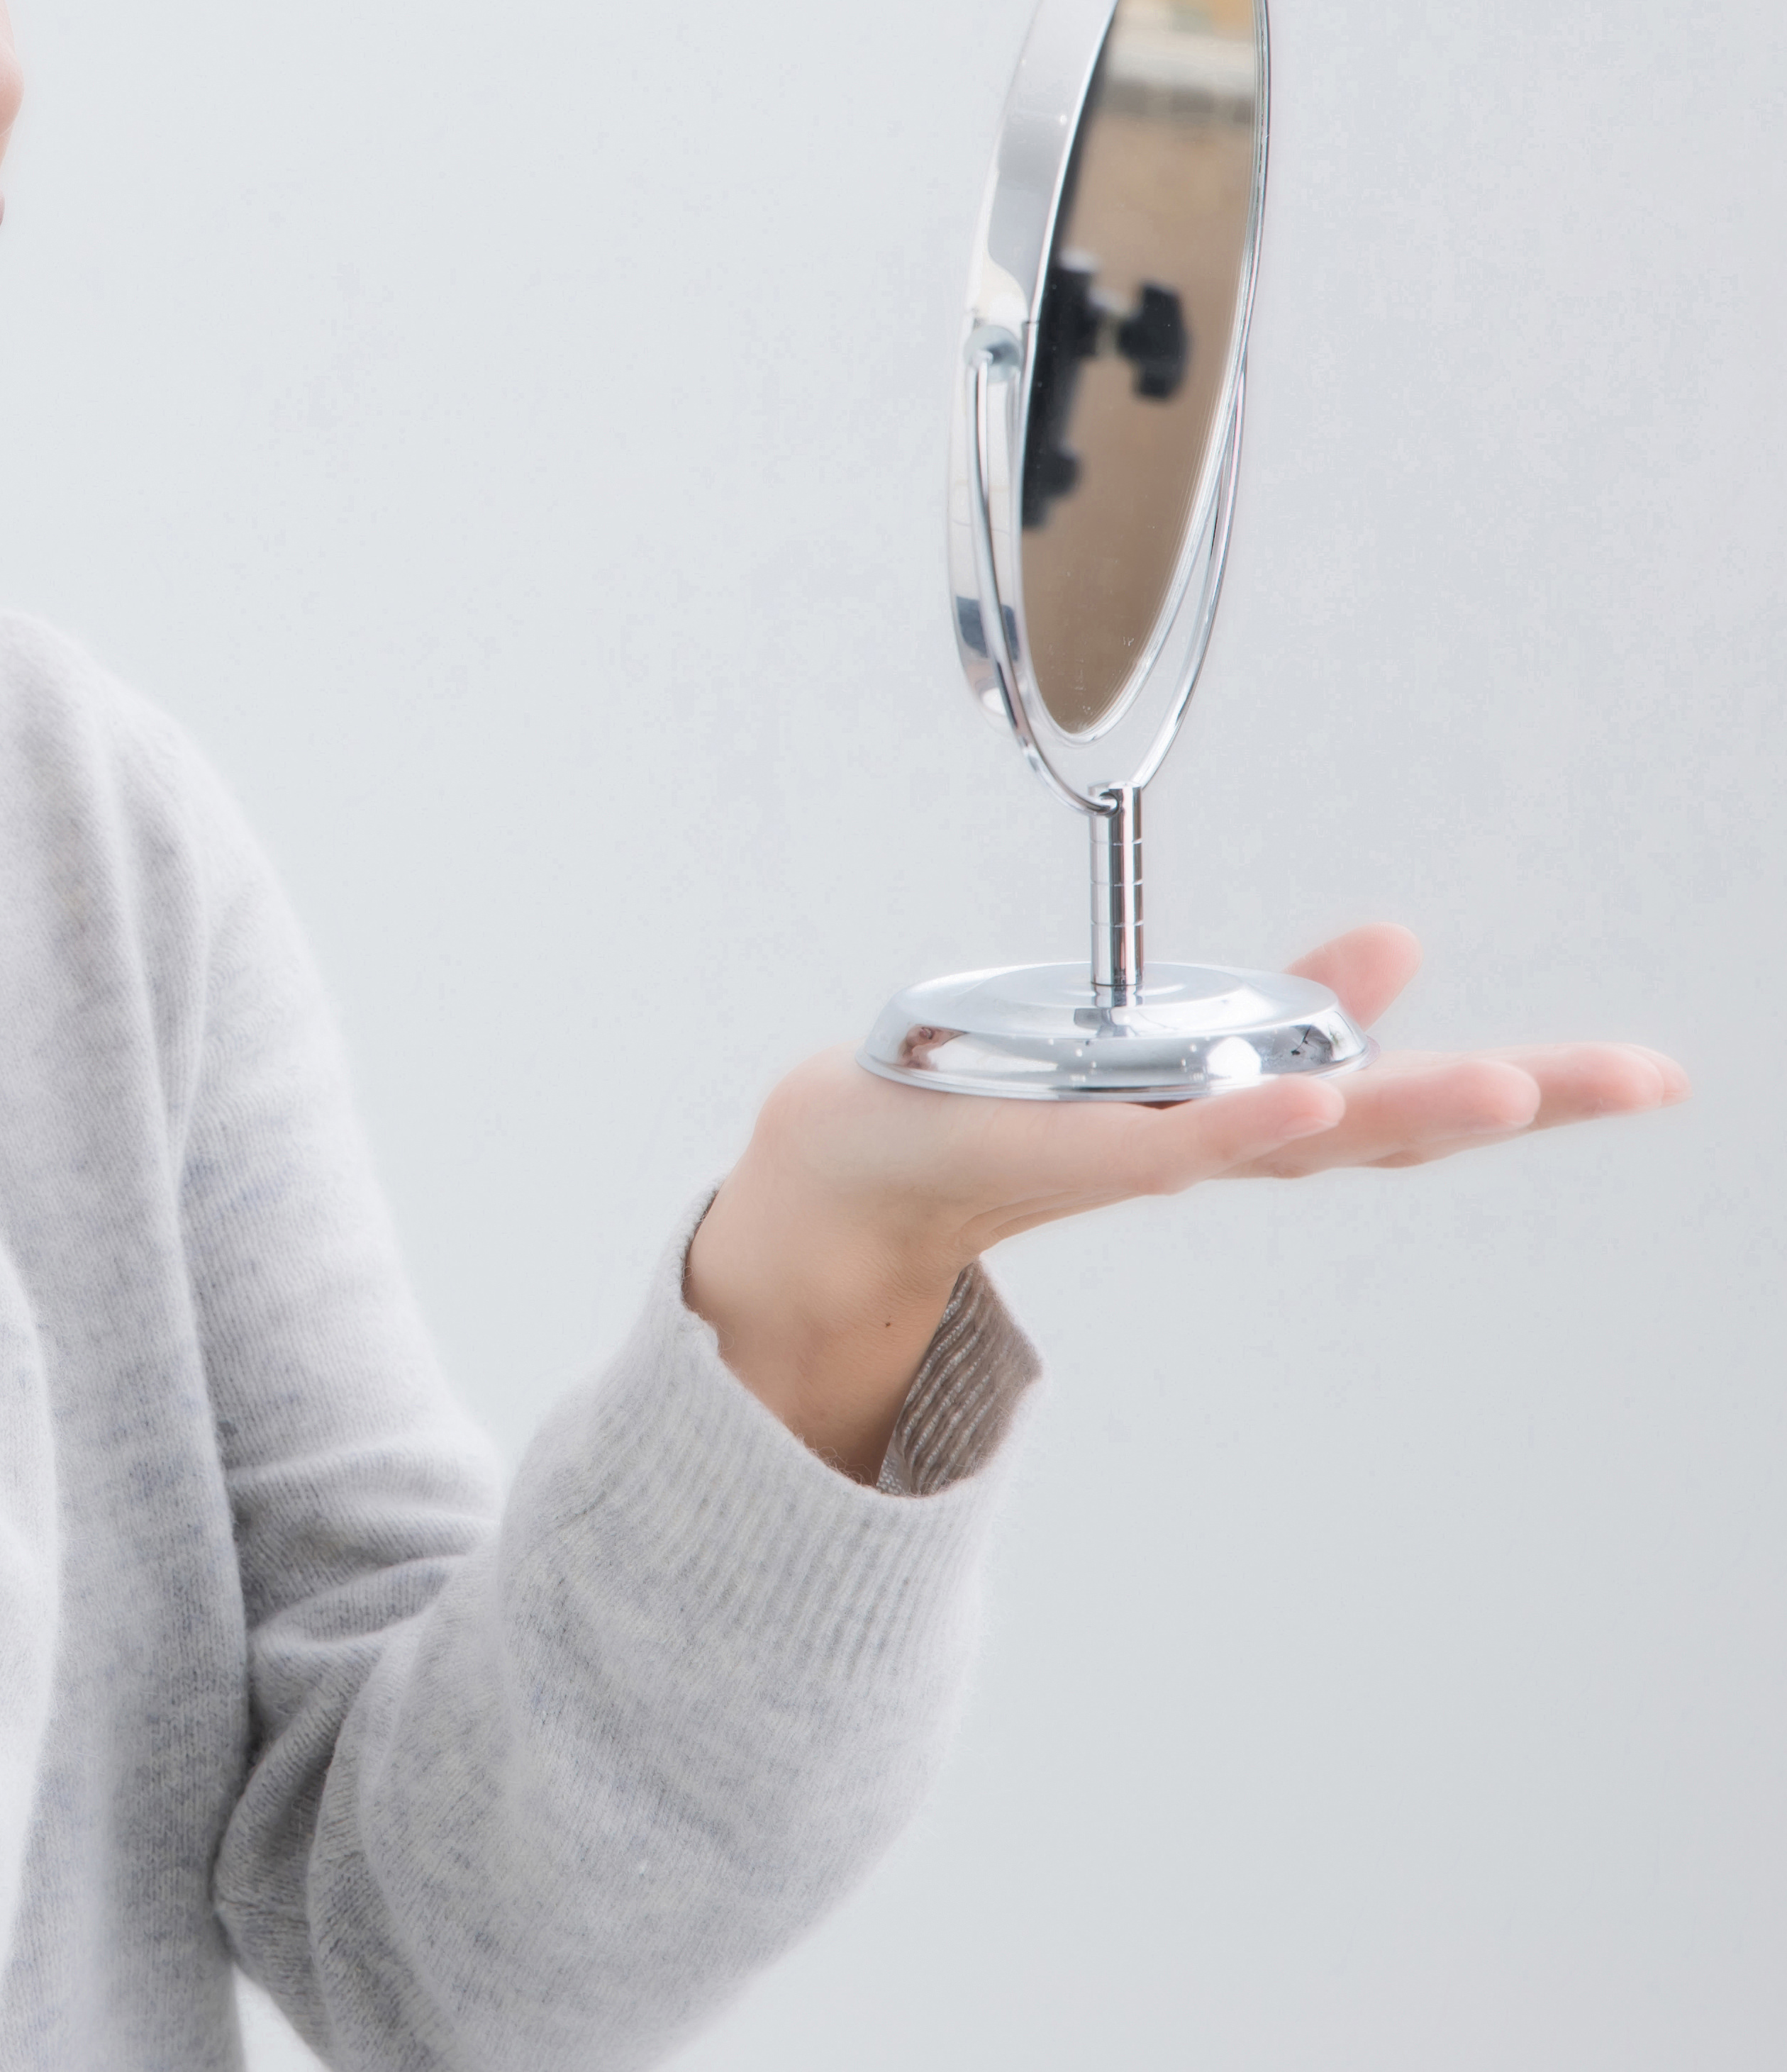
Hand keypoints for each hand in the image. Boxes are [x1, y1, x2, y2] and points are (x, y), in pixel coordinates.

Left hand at [684, 924, 1689, 1480]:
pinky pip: (1160, 1139)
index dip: (1537, 1089)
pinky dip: (1237, 1121)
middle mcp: (1218, 1145)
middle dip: (1510, 1101)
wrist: (863, 1162)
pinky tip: (1309, 1096)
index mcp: (1254, 1114)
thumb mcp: (1175, 1034)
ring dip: (1396, 1111)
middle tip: (1630, 1080)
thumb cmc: (1019, 1096)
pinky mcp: (1056, 1147)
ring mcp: (1145, 1151)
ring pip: (1290, 1137)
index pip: (1412, 1105)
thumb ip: (1291, 1003)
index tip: (1651, 1075)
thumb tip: (1404, 948)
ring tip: (1507, 1088)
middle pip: (1383, 1129)